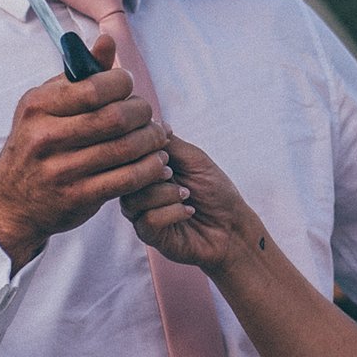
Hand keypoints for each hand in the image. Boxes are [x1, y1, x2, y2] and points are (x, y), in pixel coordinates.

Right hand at [0, 34, 173, 269]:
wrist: (11, 202)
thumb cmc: (35, 144)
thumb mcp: (46, 105)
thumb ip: (79, 75)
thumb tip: (107, 41)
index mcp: (38, 106)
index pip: (95, 88)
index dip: (122, 84)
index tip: (127, 88)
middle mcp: (47, 137)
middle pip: (115, 118)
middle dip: (142, 112)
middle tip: (146, 114)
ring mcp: (62, 170)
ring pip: (125, 149)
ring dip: (151, 140)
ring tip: (157, 136)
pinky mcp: (78, 197)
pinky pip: (127, 180)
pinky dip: (149, 169)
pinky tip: (156, 162)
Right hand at [119, 135, 260, 272]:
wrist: (232, 227)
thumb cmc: (215, 192)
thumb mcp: (195, 160)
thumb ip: (170, 143)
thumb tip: (152, 121)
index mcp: (147, 171)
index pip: (126, 156)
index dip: (141, 152)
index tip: (166, 154)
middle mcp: (139, 191)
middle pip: (123, 177)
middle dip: (151, 172)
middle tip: (174, 174)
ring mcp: (142, 214)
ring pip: (132, 200)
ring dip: (164, 194)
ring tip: (186, 195)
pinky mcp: (149, 235)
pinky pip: (147, 220)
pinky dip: (171, 213)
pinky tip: (188, 211)